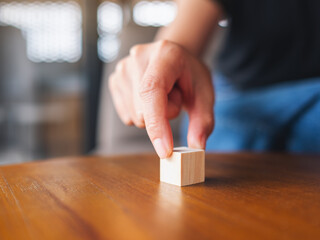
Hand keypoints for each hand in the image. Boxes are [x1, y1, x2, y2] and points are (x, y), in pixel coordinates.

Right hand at [109, 40, 213, 157]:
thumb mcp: (205, 95)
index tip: (166, 151)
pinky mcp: (114, 80)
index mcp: (165, 54)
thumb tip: (197, 149)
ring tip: (163, 95)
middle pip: (143, 111)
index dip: (157, 123)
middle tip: (175, 97)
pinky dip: (141, 114)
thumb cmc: (191, 76)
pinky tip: (150, 98)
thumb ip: (204, 122)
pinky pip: (127, 116)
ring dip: (153, 116)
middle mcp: (139, 56)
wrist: (176, 59)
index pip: (153, 90)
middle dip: (164, 116)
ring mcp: (123, 67)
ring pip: (134, 117)